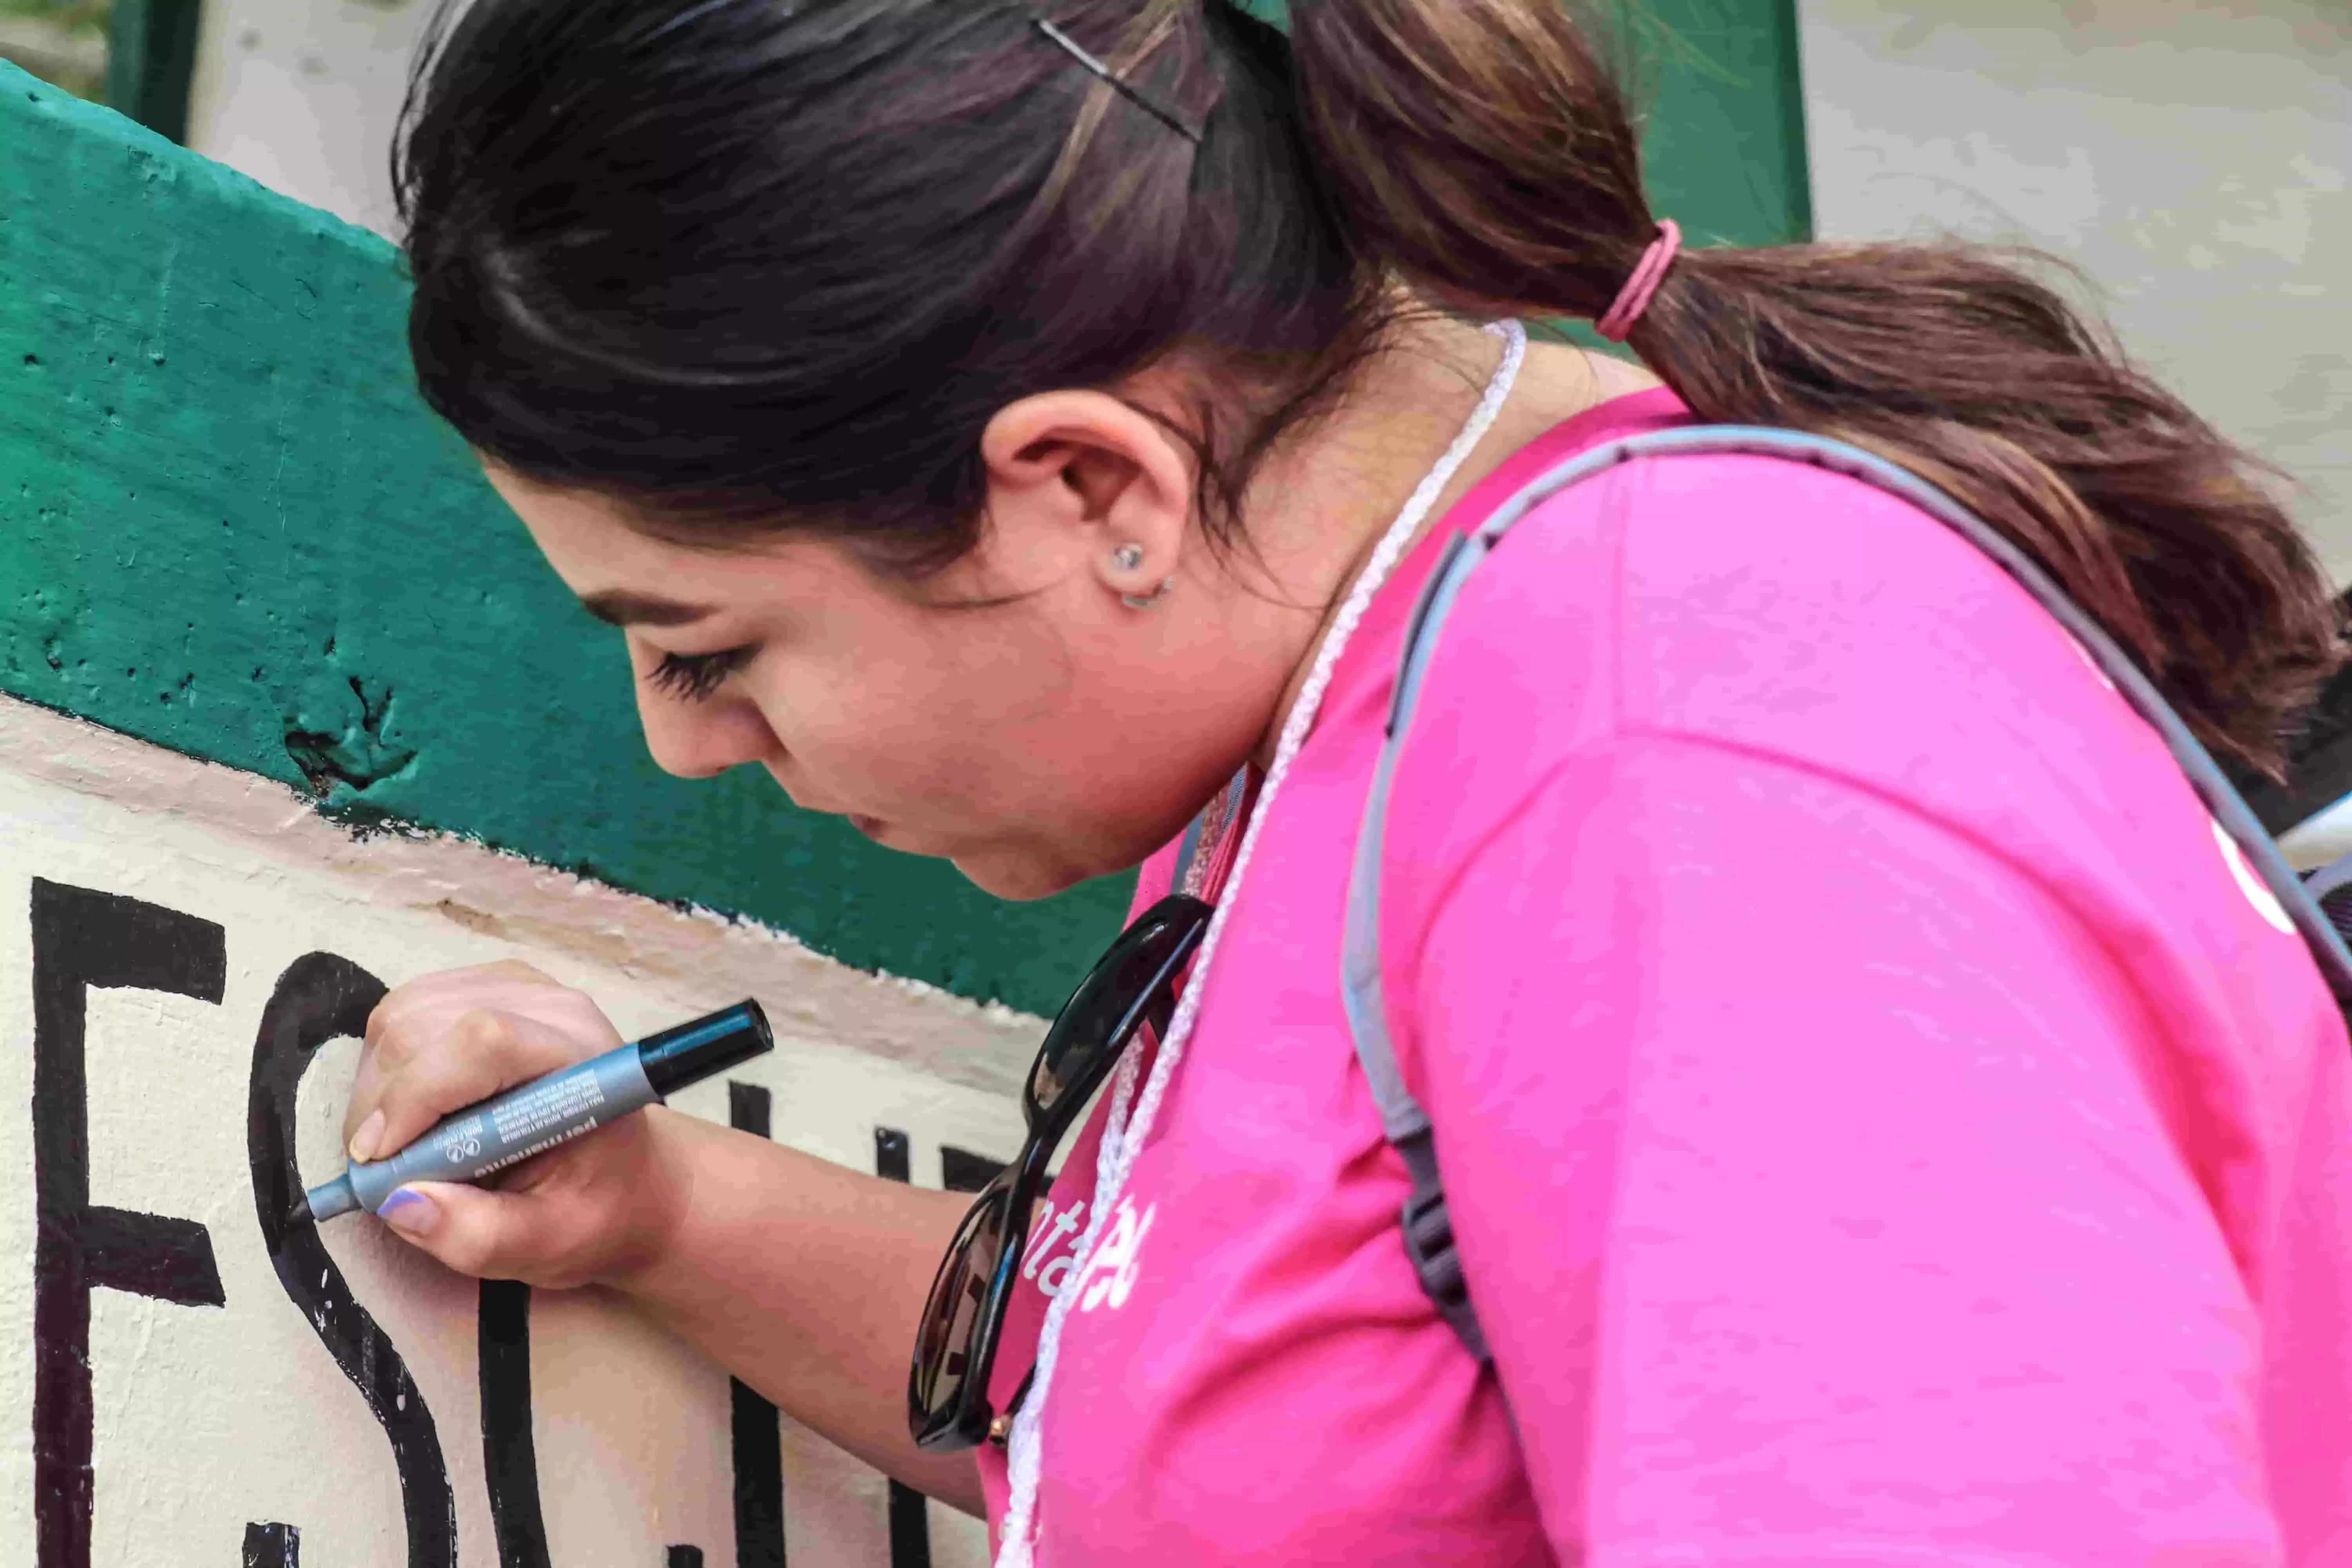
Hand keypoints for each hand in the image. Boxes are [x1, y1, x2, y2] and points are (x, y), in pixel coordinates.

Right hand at [341, 958, 700, 1288]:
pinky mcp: (484, 988)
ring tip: (404, 1145)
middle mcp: (552, 1008)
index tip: (378, 1160)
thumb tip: (400, 1202)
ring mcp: (517, 988)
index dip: (414, 1097)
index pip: (483, 1042)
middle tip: (388, 1170)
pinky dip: (387, 1067)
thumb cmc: (594, 1208)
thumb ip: (479, 1235)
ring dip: (378, 1087)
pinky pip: (404, 1013)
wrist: (628, 1175)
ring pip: (401, 1015)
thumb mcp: (548, 1245)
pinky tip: (416, 1111)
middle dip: (383, 1104)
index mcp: (584, 1063)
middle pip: (425, 1025)